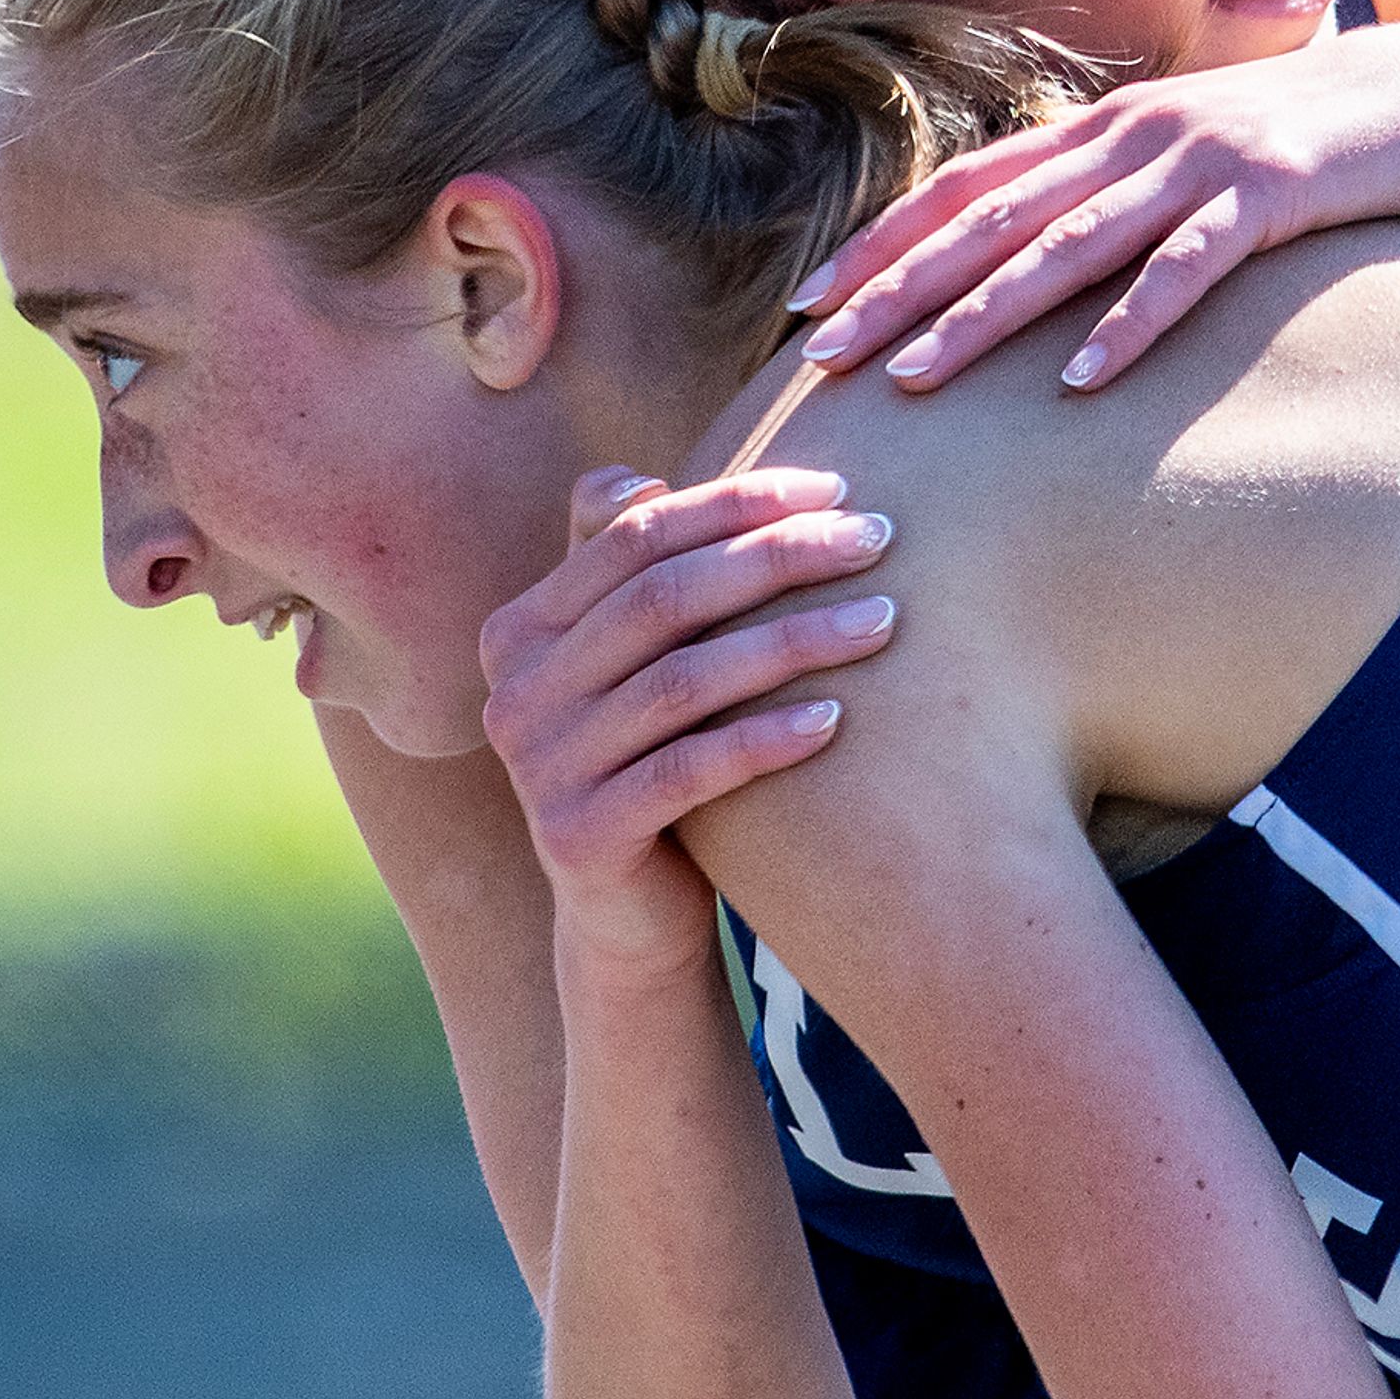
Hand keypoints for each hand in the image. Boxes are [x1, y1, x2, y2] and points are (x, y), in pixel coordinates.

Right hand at [477, 465, 900, 966]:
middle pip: (663, 598)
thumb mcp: (633, 667)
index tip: (837, 485)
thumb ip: (625, 577)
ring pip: (683, 680)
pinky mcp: (581, 837)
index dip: (735, 502)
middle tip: (878, 537)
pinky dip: (765, 738)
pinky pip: (688, 771)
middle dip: (778, 557)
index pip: (635, 535)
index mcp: (522, 629)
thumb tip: (641, 480)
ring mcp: (540, 767)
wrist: (627, 917)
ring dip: (793, 641)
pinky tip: (837, 717)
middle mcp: (515, 691)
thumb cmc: (652, 763)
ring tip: (884, 621)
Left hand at [783, 15, 1399, 394]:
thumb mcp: (1193, 160)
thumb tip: (1044, 269)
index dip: (883, 241)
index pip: (965, 184)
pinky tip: (1081, 381)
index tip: (812, 303)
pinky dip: (1130, 324)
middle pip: (990, 218)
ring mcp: (1197, 163)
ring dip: (983, 315)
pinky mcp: (1266, 196)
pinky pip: (1184, 269)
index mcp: (1105, 128)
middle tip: (822, 352)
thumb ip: (1119, 199)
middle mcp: (1132, 135)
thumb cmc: (1307, 140)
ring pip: (1066, 246)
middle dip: (898, 287)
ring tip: (917, 379)